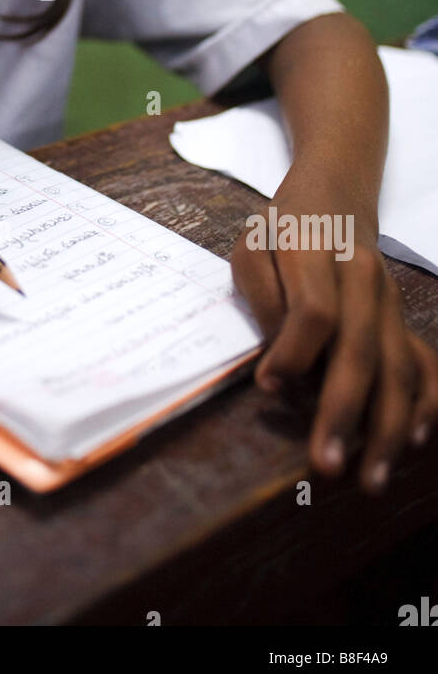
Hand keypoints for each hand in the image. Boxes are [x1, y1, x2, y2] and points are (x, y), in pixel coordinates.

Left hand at [229, 167, 437, 491]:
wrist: (334, 194)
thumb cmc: (283, 228)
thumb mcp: (252, 245)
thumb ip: (261, 295)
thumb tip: (276, 358)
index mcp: (318, 252)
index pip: (314, 311)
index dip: (293, 352)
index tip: (267, 387)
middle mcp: (363, 278)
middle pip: (361, 348)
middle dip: (344, 411)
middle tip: (327, 465)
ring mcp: (388, 300)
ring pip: (398, 366)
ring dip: (386, 427)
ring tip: (370, 478)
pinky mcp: (399, 318)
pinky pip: (422, 363)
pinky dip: (424, 404)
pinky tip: (414, 441)